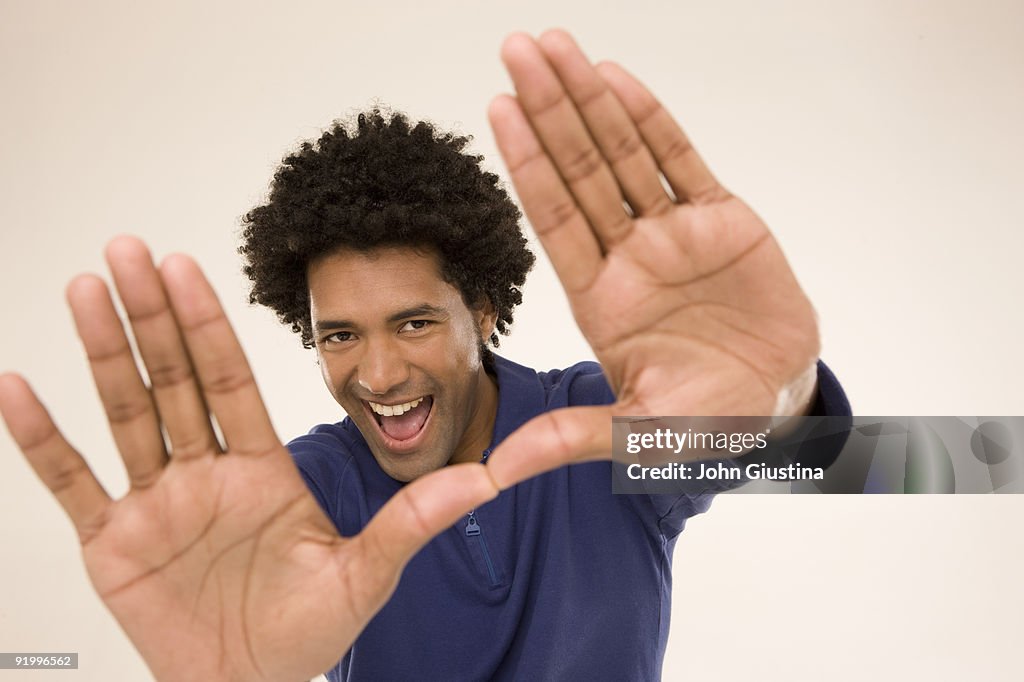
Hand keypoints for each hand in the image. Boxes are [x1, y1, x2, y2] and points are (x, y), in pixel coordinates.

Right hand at [0, 237, 496, 681]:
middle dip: (154, 317)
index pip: (233, 381)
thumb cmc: (309, 631)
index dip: (209, 325)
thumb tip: (486, 479)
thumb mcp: (367, 572)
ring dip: (104, 353)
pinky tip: (17, 386)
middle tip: (128, 249)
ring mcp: (157, 504)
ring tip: (82, 289)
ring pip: (125, 414)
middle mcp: (207, 473)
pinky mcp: (114, 545)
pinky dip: (43, 439)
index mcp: (264, 469)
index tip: (189, 266)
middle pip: (176, 380)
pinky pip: (72, 483)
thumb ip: (414, 520)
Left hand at [486, 31, 820, 485]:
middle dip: (548, 110)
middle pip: (578, 169)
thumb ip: (574, 437)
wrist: (778, 398)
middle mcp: (627, 254)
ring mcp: (671, 232)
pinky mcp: (720, 220)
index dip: (526, 164)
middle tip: (516, 49)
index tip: (498, 111)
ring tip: (555, 47)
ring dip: (589, 101)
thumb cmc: (707, 417)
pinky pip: (680, 162)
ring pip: (621, 154)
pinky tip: (619, 81)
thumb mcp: (640, 432)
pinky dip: (652, 122)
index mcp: (600, 296)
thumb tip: (497, 470)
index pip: (553, 217)